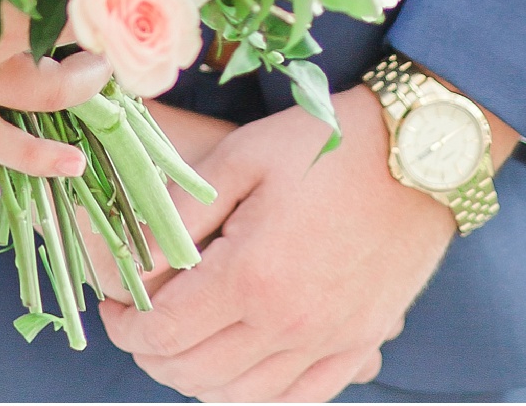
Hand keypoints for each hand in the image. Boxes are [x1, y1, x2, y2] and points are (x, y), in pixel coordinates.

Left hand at [98, 86, 454, 401]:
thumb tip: (132, 266)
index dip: (125, 327)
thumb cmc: (319, 146)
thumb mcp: (238, 159)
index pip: (164, 333)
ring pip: (241, 396)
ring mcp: (327, 344)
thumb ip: (179, 216)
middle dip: (151, 355)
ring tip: (181, 341)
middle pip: (195, 373)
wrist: (411, 156)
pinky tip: (238, 364)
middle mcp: (288, 325)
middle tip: (138, 322)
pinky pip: (295, 398)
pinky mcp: (356, 347)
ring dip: (197, 378)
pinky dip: (254, 393)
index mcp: (251, 276)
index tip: (114, 306)